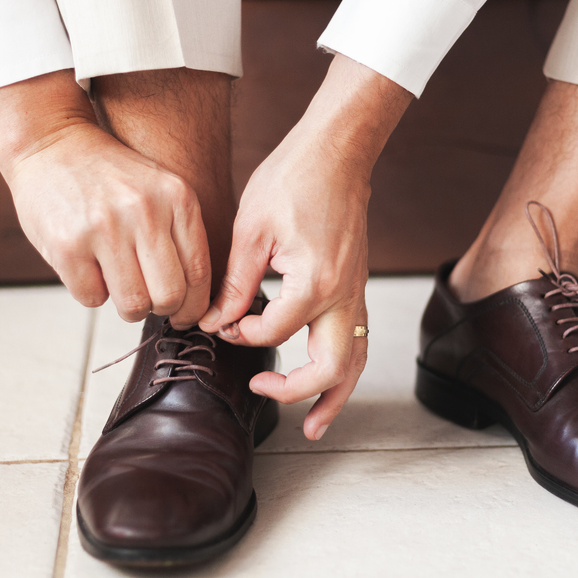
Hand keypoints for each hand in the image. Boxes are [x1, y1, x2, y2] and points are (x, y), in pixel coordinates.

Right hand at [0, 71, 211, 326]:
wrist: (51, 143)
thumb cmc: (110, 177)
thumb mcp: (159, 189)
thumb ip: (180, 233)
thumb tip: (195, 301)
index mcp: (177, 198)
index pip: (199, 272)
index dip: (193, 305)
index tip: (185, 315)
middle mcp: (145, 212)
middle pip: (169, 296)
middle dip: (160, 308)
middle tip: (149, 301)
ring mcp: (105, 229)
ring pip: (133, 305)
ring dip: (126, 306)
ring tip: (117, 283)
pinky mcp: (67, 246)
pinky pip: (92, 299)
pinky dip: (91, 292)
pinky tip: (87, 268)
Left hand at [199, 55, 411, 439]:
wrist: (336, 152)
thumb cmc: (293, 180)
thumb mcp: (252, 229)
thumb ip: (236, 283)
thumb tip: (218, 321)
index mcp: (314, 282)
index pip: (272, 332)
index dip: (240, 334)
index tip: (220, 324)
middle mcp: (343, 295)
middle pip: (332, 368)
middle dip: (300, 394)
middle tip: (263, 394)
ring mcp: (356, 292)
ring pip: (356, 360)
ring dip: (336, 395)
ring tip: (315, 425)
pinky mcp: (357, 285)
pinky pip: (358, 338)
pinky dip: (345, 366)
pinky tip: (327, 375)